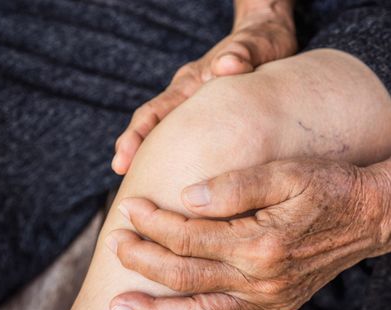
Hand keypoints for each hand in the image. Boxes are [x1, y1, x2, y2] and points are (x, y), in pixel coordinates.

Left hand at [105, 159, 390, 309]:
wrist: (371, 216)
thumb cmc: (328, 188)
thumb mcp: (286, 174)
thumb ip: (235, 185)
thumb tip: (186, 196)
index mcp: (258, 244)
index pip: (189, 236)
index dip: (154, 223)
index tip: (130, 208)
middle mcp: (260, 280)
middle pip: (185, 275)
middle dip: (142, 261)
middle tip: (113, 244)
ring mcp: (267, 301)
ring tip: (118, 308)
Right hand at [111, 0, 296, 174]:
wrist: (270, 39)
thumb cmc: (262, 42)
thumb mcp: (256, 45)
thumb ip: (241, 53)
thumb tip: (226, 66)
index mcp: (190, 82)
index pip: (155, 110)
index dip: (137, 134)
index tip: (124, 156)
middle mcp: (187, 97)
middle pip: (152, 127)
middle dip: (134, 150)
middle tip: (120, 174)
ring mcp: (198, 109)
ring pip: (169, 137)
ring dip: (153, 159)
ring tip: (142, 189)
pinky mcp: (213, 120)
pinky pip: (191, 142)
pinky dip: (179, 160)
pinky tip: (180, 184)